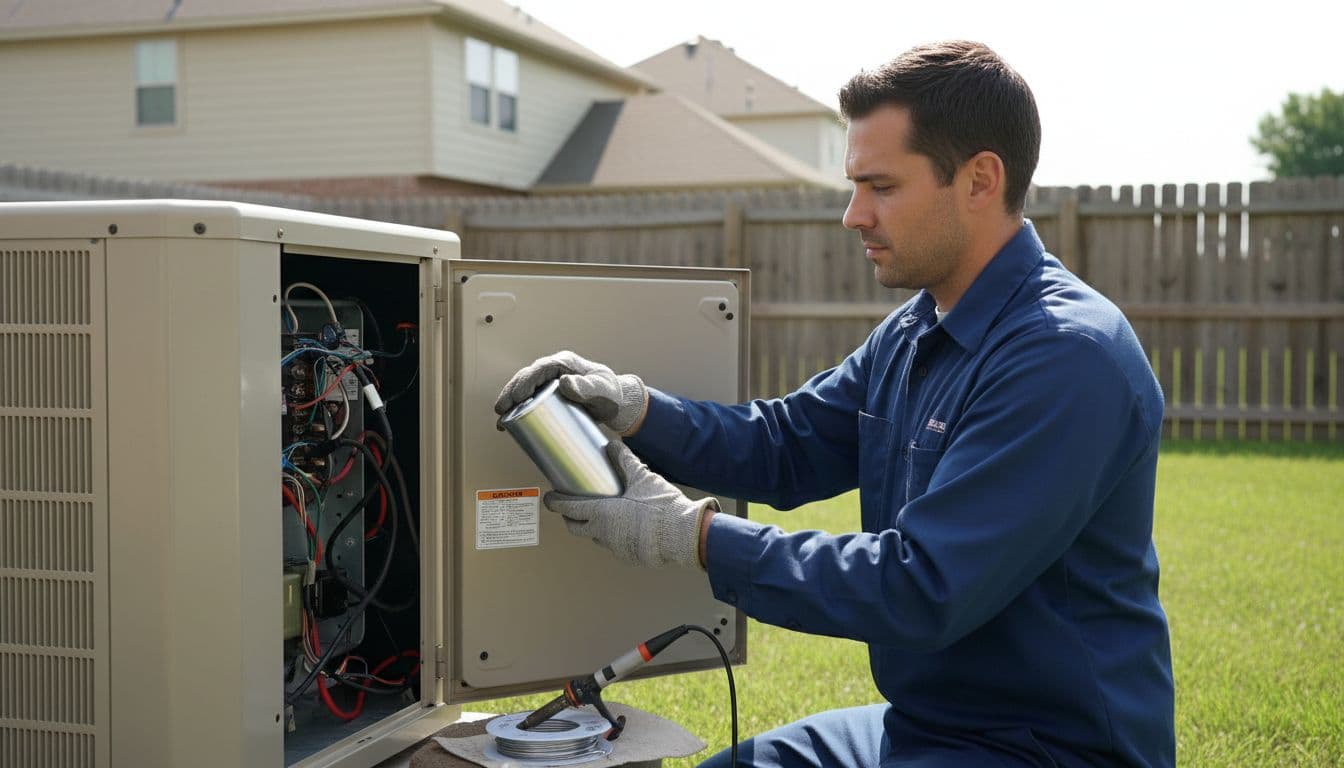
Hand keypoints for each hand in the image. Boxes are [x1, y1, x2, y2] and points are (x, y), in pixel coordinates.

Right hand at [494, 351, 647, 434]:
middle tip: (502, 409)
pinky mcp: (548, 396)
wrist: (616, 404)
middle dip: (511, 392)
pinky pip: (528, 400)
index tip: (519, 396)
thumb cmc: (611, 394)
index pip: (540, 368)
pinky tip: (508, 423)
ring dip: (509, 402)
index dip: (526, 381)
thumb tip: (565, 382)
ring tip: (501, 419)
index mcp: (565, 363)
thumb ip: (588, 387)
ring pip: (523, 388)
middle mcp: (554, 371)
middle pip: (526, 378)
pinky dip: (517, 410)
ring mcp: (549, 383)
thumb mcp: (603, 390)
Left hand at [544, 441, 716, 568]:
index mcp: (602, 513)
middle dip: (570, 518)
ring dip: (593, 527)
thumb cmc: (661, 507)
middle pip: (576, 528)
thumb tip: (613, 446)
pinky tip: (624, 528)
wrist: (682, 534)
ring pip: (596, 537)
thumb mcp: (642, 478)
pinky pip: (614, 545)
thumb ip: (625, 462)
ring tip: (600, 515)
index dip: (556, 503)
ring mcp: (615, 547)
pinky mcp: (629, 556)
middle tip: (570, 508)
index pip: (570, 509)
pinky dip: (613, 536)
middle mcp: (604, 533)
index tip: (550, 499)